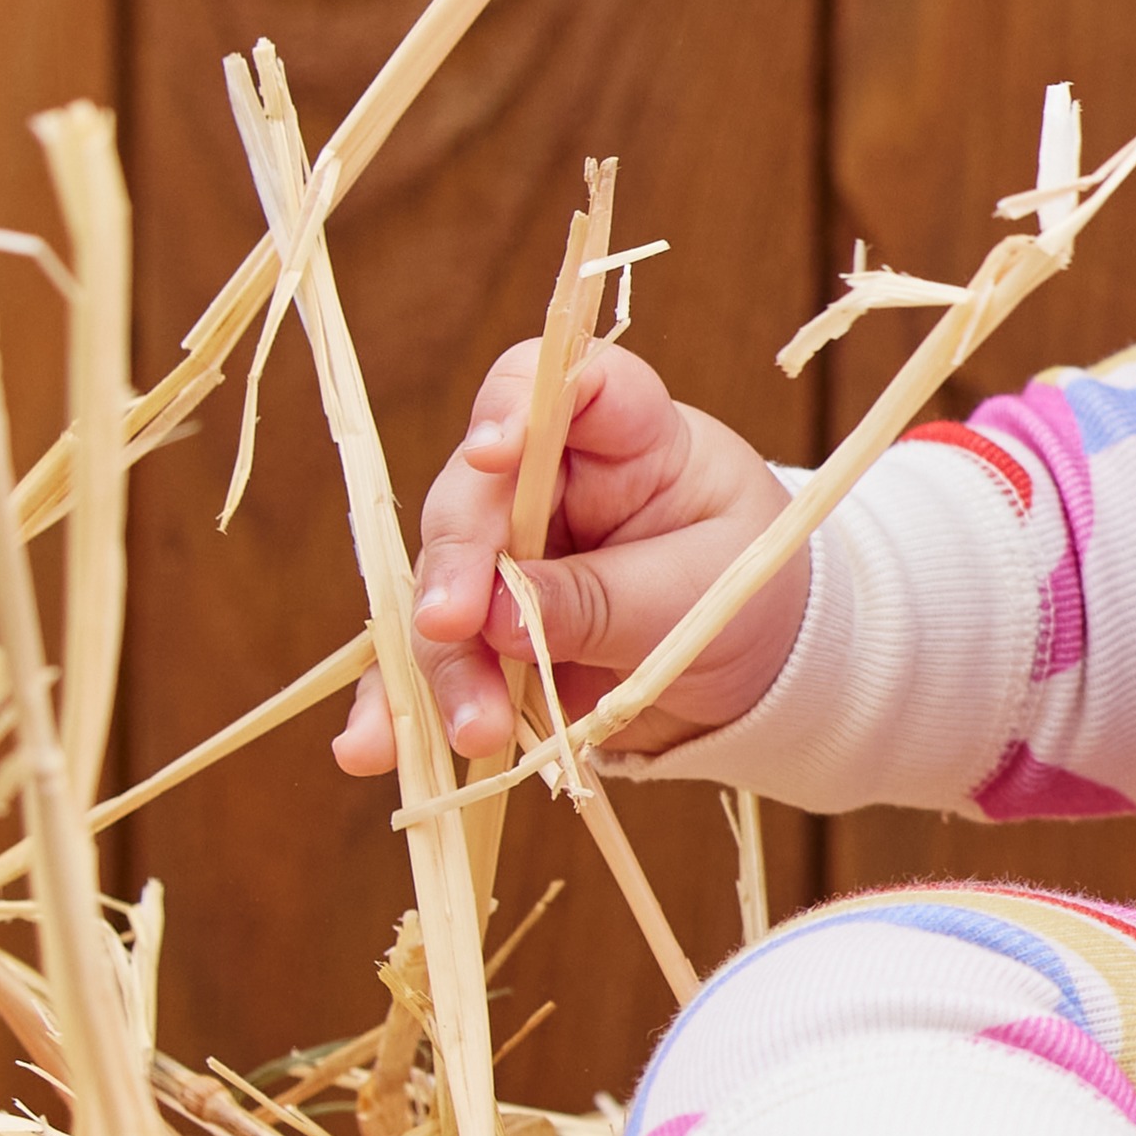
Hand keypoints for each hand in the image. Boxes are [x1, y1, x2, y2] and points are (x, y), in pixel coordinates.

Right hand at [325, 337, 806, 776]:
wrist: (763, 674)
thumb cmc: (752, 600)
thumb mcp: (703, 598)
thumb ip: (605, 599)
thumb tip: (495, 617)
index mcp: (628, 437)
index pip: (565, 387)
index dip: (516, 407)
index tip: (491, 455)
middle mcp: (551, 484)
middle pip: (474, 500)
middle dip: (456, 568)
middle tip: (451, 627)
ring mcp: (507, 555)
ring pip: (441, 590)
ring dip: (441, 661)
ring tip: (472, 729)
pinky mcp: (485, 629)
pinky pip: (429, 659)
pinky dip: (402, 706)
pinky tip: (372, 748)